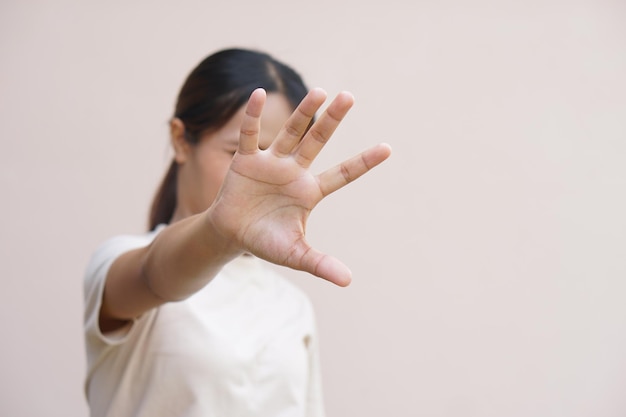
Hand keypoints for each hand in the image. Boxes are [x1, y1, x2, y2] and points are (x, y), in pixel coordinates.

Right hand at [207, 88, 390, 285]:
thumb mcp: (295, 254)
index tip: (388, 149)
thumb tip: (349, 281)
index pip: (342, 174)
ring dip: (303, 113)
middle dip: (332, 120)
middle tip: (349, 96)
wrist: (231, 236)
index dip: (363, 162)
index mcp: (310, 191)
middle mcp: (294, 171)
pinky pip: (249, 135)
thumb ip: (320, 263)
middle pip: (317, 141)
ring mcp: (271, 163)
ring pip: (290, 133)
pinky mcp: (246, 161)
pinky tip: (257, 95)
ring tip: (320, 92)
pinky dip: (251, 117)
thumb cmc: (266, 242)